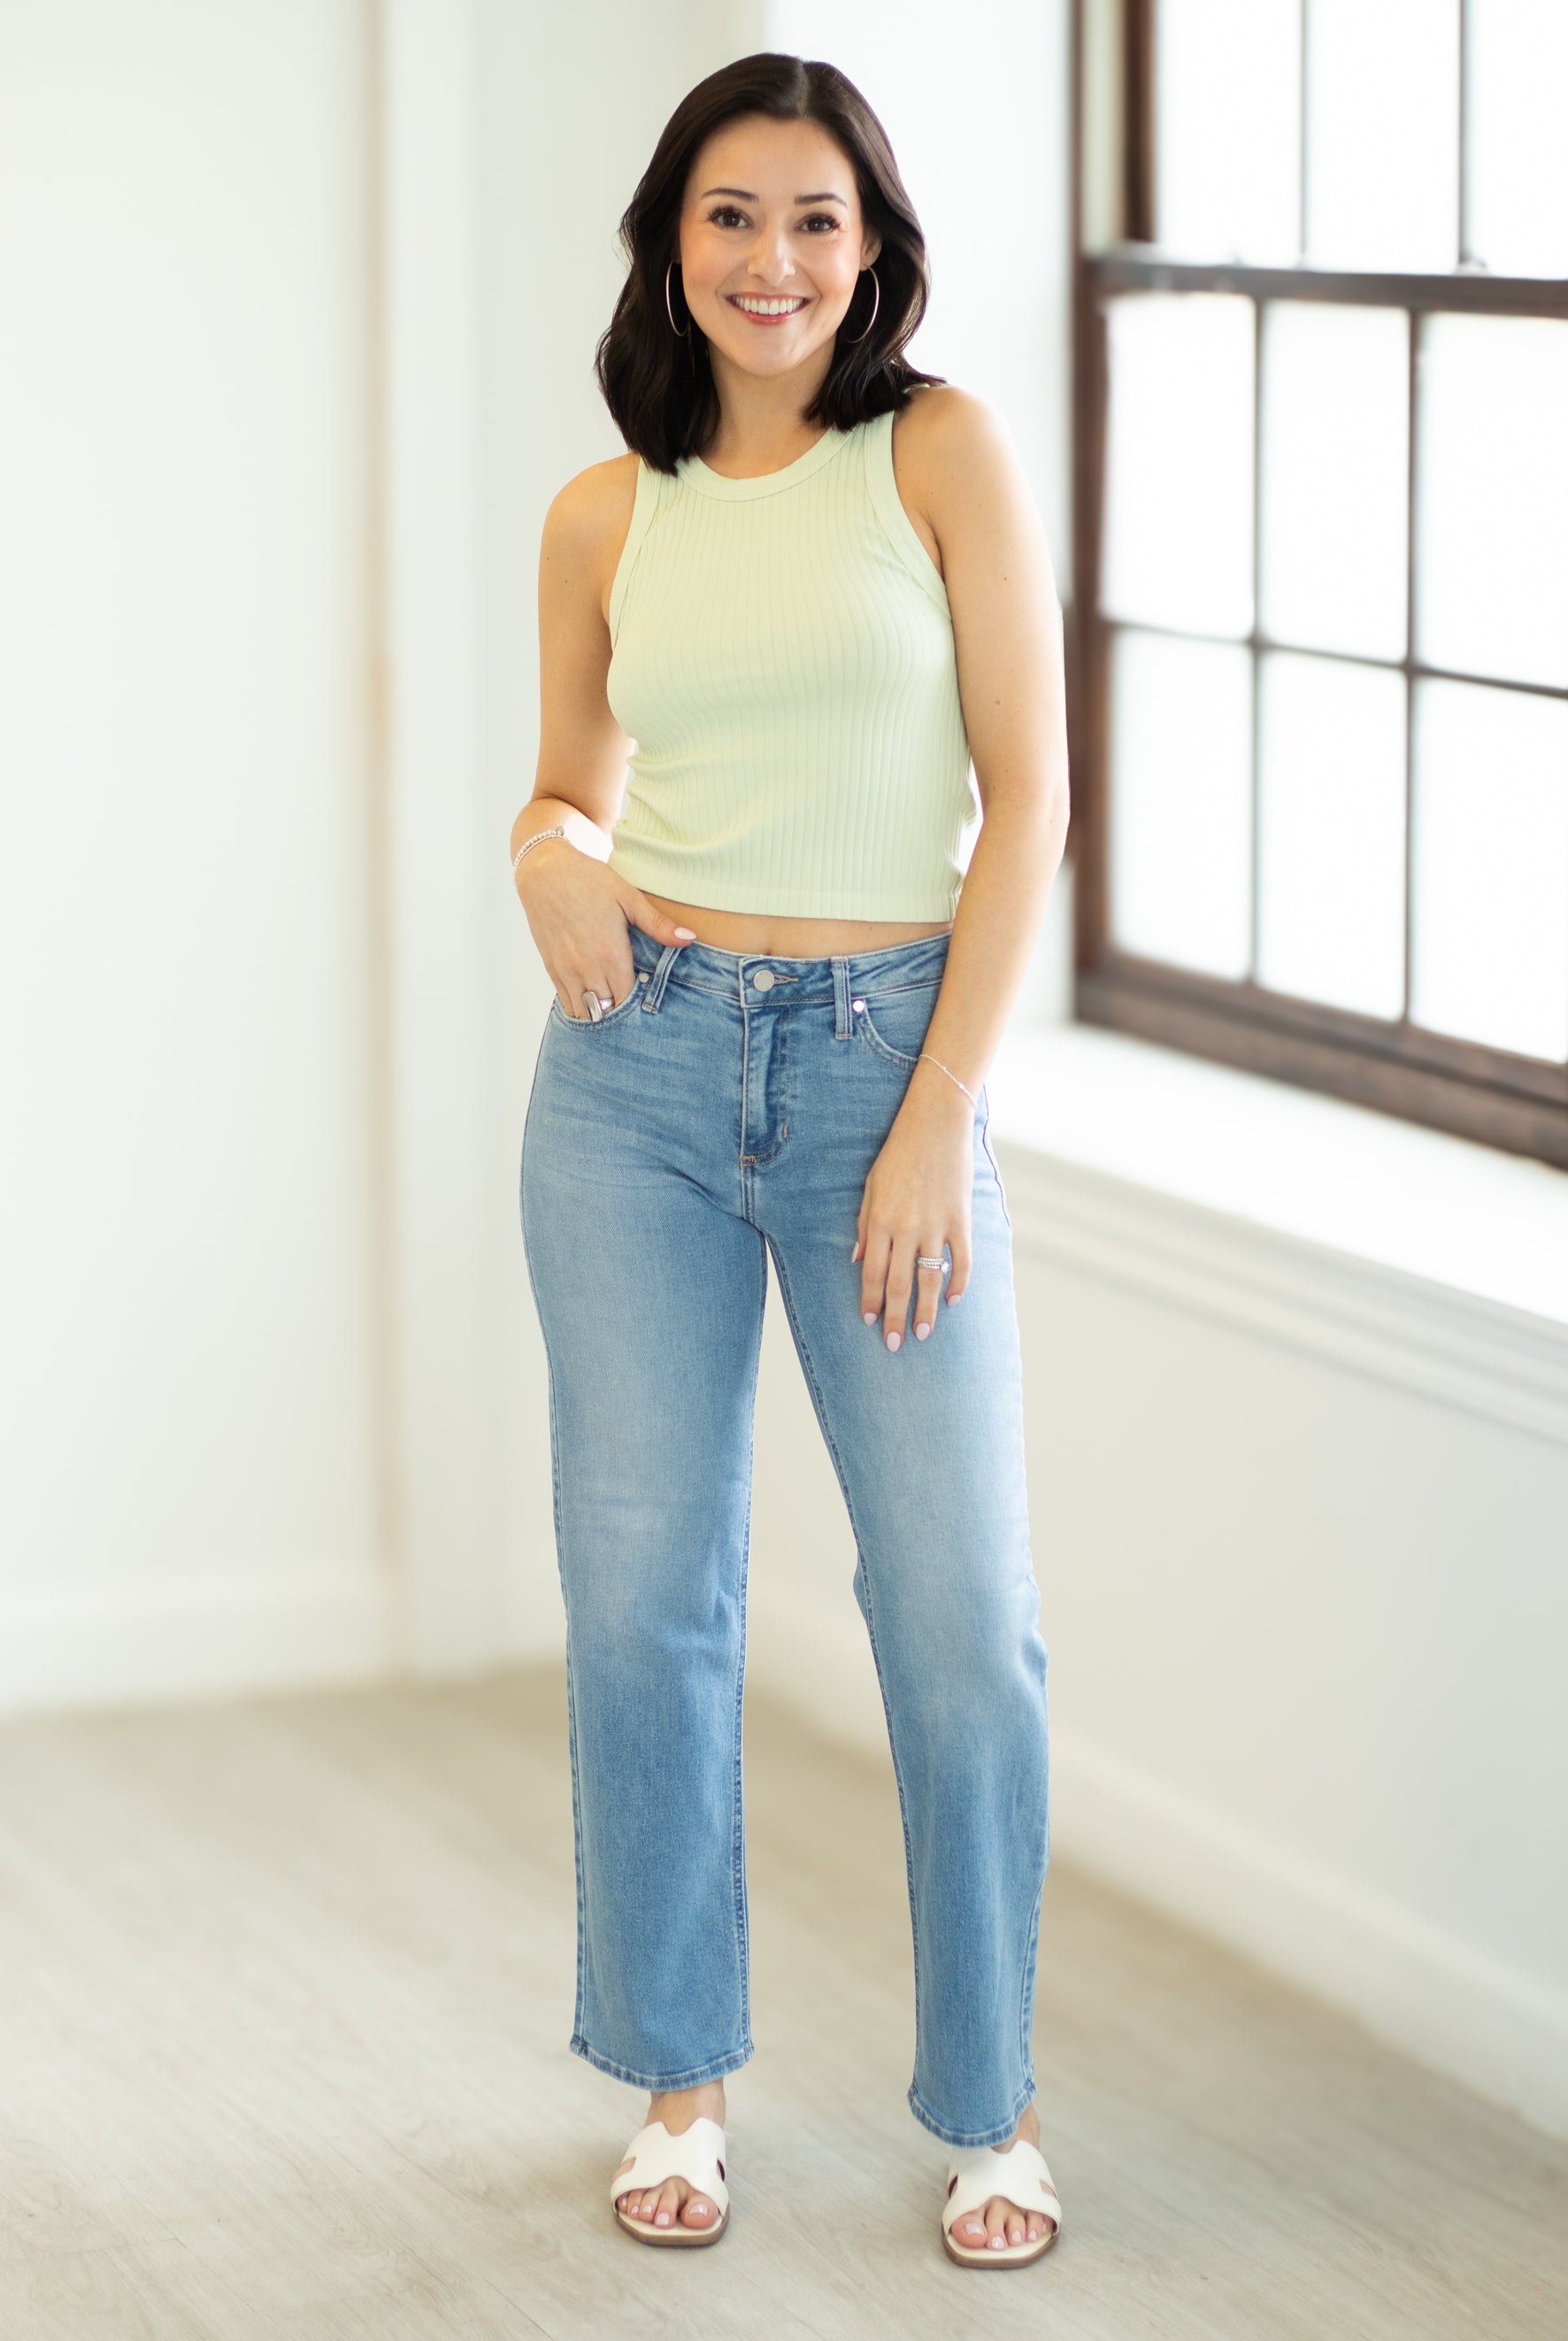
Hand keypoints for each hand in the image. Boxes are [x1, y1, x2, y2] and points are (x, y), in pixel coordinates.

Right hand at [516, 838, 693, 1015]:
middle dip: (623, 1015)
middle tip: (637, 1008)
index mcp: (611, 954)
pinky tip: (595, 1001)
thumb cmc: (590, 881)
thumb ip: (658, 925)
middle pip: (609, 1012)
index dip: (641, 1006)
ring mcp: (567, 972)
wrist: (545, 872)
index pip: (630, 1000)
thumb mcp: (629, 898)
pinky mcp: (553, 970)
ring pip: (586, 1014)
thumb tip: (690, 938)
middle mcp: (588, 969)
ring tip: (616, 1006)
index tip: (651, 1001)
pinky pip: (567, 1004)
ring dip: (601, 1015)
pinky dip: (582, 1008)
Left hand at [852, 1067, 974, 1348]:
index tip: (870, 1323)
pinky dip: (959, 1283)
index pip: (873, 1273)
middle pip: (899, 1284)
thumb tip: (858, 1260)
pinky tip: (953, 1301)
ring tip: (922, 1335)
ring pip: (930, 1279)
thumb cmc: (897, 1154)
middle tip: (893, 1345)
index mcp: (880, 1221)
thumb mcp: (870, 1187)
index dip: (871, 1301)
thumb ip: (864, 1225)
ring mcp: (936, 1225)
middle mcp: (906, 1228)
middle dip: (894, 1317)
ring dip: (925, 1310)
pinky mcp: (960, 1219)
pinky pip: (961, 1260)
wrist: (934, 1124)